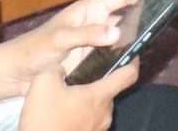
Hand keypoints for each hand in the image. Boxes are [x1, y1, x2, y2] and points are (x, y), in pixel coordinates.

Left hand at [0, 0, 141, 92]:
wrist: (15, 73)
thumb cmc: (34, 49)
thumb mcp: (60, 39)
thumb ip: (88, 34)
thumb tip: (119, 32)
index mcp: (89, 10)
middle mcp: (95, 23)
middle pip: (127, 17)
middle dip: (144, 19)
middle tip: (163, 27)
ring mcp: (94, 42)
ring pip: (122, 38)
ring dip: (135, 41)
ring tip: (152, 46)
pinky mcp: (91, 60)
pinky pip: (114, 55)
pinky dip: (124, 57)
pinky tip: (134, 62)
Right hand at [19, 56, 137, 130]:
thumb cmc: (45, 119)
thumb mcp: (44, 84)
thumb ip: (55, 69)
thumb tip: (60, 70)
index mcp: (101, 96)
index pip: (129, 74)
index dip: (133, 61)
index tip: (132, 53)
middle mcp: (105, 113)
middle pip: (109, 92)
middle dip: (96, 84)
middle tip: (79, 79)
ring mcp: (98, 129)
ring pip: (97, 108)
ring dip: (86, 102)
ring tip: (65, 99)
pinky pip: (89, 122)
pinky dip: (79, 116)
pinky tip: (61, 116)